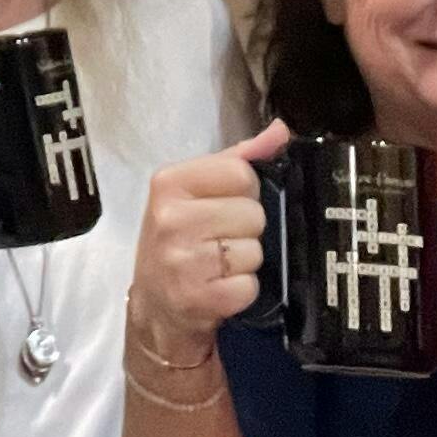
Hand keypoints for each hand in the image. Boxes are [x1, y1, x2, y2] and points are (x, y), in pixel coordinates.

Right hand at [130, 121, 287, 352]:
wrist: (156, 305)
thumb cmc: (180, 241)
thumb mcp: (196, 193)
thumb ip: (237, 160)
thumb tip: (280, 131)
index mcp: (169, 183)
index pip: (242, 173)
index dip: (244, 192)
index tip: (225, 207)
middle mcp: (170, 219)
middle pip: (253, 213)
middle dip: (246, 230)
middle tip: (220, 241)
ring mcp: (182, 261)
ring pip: (254, 251)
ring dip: (246, 262)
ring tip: (220, 265)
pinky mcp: (197, 298)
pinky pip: (249, 287)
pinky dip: (242, 291)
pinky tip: (221, 288)